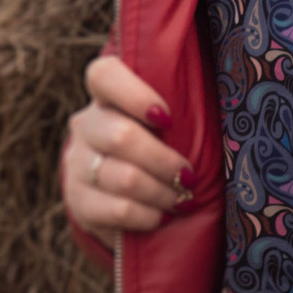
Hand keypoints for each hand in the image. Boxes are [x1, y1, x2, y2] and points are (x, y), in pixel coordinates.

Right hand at [61, 55, 192, 251]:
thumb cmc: (159, 147)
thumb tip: (215, 113)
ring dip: (162, 192)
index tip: (167, 119)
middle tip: (188, 177)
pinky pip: (119, 210)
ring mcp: (77, 164)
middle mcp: (86, 125)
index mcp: (106, 96)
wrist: (122, 196)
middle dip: (163, 161)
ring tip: (181, 200)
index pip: (104, 76)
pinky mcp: (78, 203)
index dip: (135, 95)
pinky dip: (149, 216)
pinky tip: (162, 216)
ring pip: (123, 178)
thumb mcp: (165, 125)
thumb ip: (177, 111)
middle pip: (120, 136)